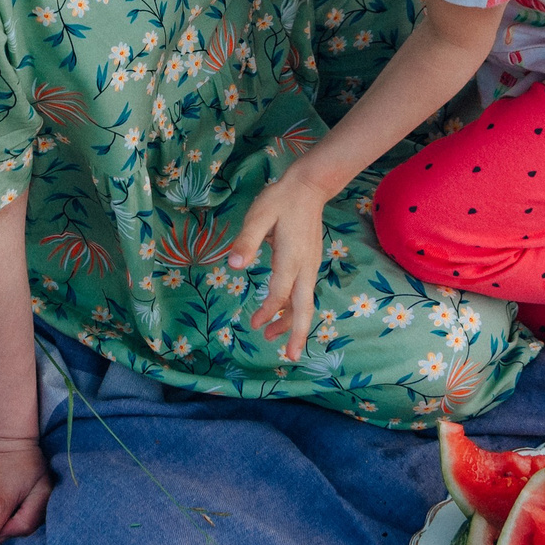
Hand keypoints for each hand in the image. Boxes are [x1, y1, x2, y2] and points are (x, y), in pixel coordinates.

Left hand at [226, 166, 337, 360]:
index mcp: (292, 257)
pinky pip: (304, 292)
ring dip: (293, 322)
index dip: (269, 311)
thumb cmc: (281, 199)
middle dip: (297, 333)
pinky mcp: (310, 262)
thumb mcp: (259, 215)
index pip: (280, 292)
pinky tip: (283, 313)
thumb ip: (246, 240)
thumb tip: (233, 267)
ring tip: (275, 337)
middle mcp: (305, 266)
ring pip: (305, 301)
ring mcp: (310, 265)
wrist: (310, 187)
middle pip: (304, 307)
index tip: (254, 325)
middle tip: (291, 358)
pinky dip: (295, 307)